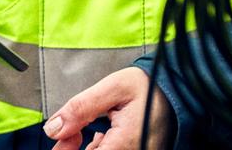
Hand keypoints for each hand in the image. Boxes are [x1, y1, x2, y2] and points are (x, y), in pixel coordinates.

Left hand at [42, 66, 175, 149]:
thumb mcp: (114, 87)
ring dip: (87, 149)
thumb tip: (52, 128)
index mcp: (123, 145)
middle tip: (71, 132)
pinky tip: (103, 137)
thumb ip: (81, 108)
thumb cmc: (150, 87)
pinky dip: (100, 149)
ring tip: (91, 131)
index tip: (61, 137)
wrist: (179, 91)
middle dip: (74, 149)